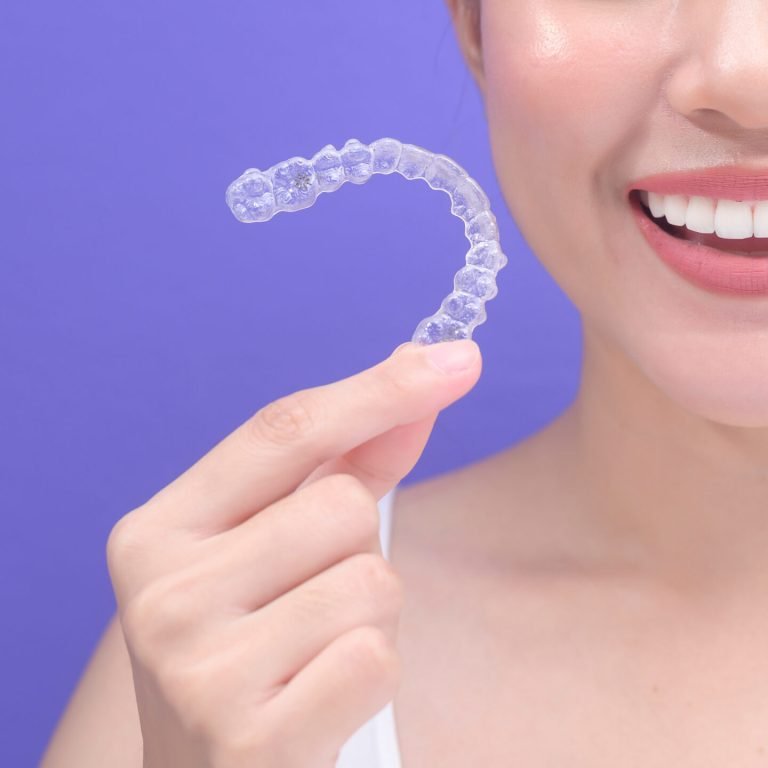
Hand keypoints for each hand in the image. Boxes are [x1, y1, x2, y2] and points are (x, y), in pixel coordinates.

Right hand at [106, 339, 480, 767]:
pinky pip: (375, 657)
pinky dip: (369, 673)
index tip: (456, 358)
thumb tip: (423, 374)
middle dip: (354, 549)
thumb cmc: (253, 639)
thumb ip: (347, 459)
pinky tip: (318, 700)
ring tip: (311, 650)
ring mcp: (196, 671)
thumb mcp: (274, 544)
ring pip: (370, 582)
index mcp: (158, 530)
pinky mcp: (249, 740)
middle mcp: (161, 593)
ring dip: (367, 614)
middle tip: (307, 600)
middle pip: (342, 509)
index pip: (283, 431)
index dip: (377, 390)